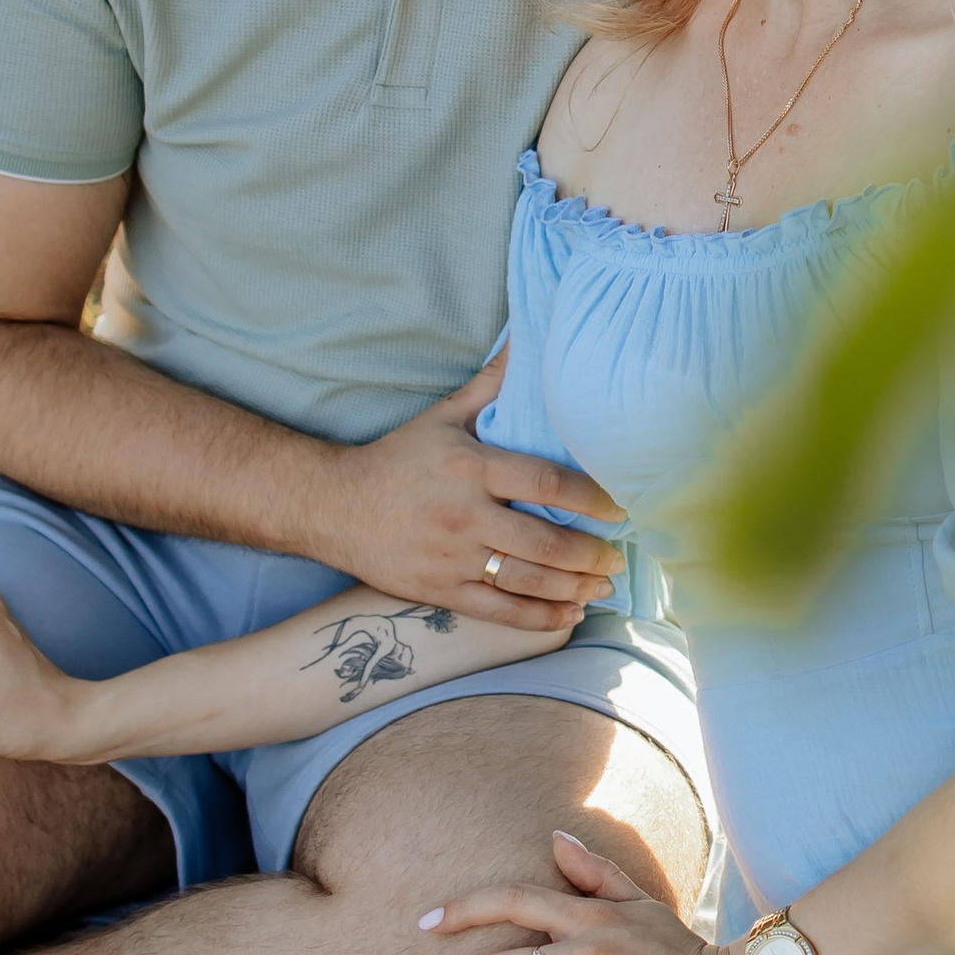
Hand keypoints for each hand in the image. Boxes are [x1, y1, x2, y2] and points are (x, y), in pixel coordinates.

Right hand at [316, 369, 626, 631]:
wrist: (333, 508)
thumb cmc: (397, 459)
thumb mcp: (444, 415)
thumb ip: (491, 384)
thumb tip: (526, 336)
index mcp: (471, 468)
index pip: (546, 483)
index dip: (591, 498)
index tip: (621, 507)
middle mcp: (465, 515)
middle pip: (545, 542)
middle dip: (591, 554)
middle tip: (619, 557)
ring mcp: (453, 558)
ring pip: (528, 581)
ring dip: (574, 588)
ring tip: (603, 586)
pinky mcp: (441, 591)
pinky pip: (500, 611)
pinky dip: (540, 618)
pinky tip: (569, 614)